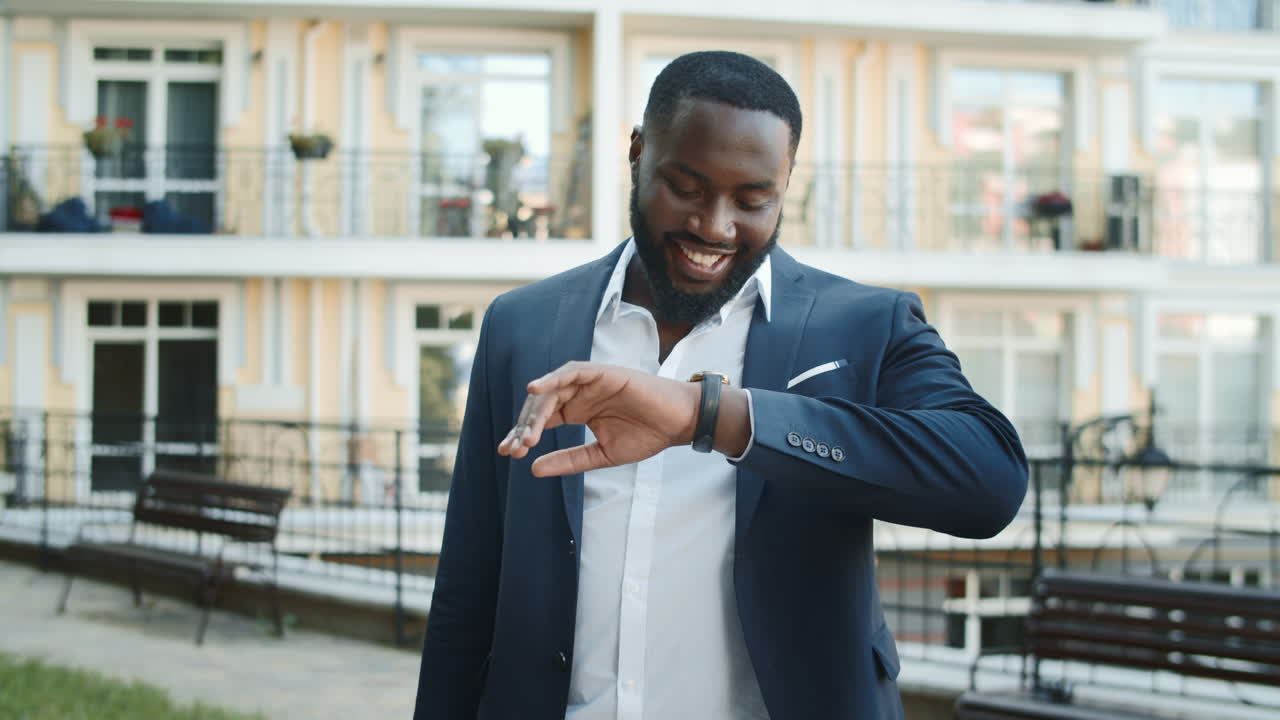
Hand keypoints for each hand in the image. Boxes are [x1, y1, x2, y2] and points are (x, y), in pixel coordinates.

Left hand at [498, 362, 699, 476]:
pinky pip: (571, 372)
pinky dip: (552, 378)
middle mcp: (578, 394)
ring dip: (536, 410)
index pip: (542, 420)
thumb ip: (568, 459)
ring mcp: (589, 382)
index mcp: (577, 411)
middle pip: (541, 406)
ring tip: (526, 433)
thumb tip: (532, 468)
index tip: (507, 453)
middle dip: (524, 426)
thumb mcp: (601, 455)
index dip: (523, 434)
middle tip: (514, 448)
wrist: (677, 424)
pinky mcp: (601, 372)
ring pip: (551, 390)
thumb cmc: (646, 436)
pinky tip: (535, 390)